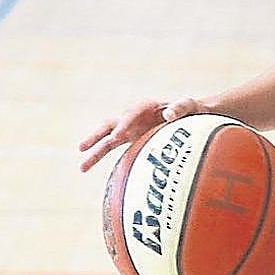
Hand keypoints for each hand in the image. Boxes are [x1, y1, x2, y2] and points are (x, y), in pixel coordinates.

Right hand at [78, 97, 209, 171]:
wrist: (193, 116)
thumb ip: (181, 107)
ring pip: (108, 139)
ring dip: (95, 151)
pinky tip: (91, 168)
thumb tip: (168, 114)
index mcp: (149, 107)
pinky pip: (115, 147)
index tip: (117, 136)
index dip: (124, 124)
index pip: (132, 114)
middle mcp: (135, 117)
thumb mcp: (190, 106)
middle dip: (97, 135)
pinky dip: (103, 156)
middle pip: (112, 124)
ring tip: (81, 167)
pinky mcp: (132, 139)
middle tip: (83, 147)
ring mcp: (132, 129)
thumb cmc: (192, 110)